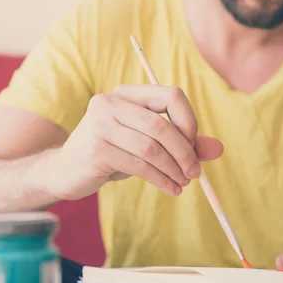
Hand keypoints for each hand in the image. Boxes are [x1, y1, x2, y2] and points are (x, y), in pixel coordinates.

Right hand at [53, 84, 223, 199]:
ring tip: (183, 183)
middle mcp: (109, 103)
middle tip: (195, 172)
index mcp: (125, 93)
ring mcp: (99, 125)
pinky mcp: (95, 150)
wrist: (65, 171)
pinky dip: (161, 179)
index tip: (193, 144)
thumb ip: (181, 142)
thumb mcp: (145, 143)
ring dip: (173, 169)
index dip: (188, 120)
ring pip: (150, 148)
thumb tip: (217, 149)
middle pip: (160, 125)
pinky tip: (170, 188)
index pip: (170, 95)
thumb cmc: (111, 153)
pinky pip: (139, 166)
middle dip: (184, 151)